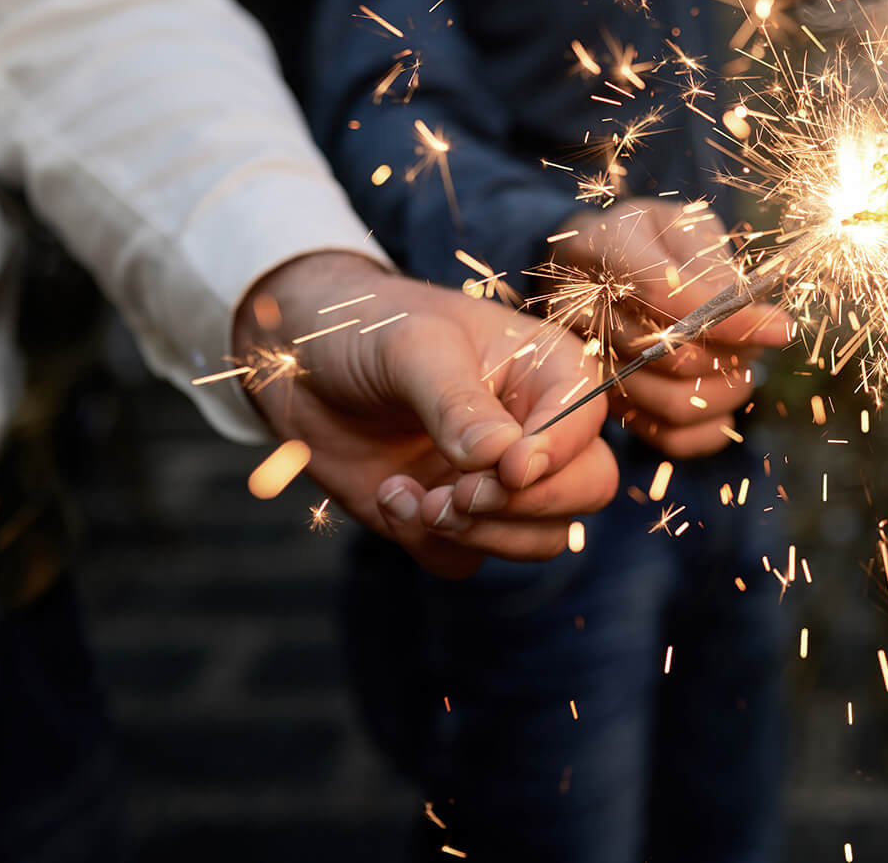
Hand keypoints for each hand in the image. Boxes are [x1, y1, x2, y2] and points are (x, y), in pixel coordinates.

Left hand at [235, 253, 616, 578]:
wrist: (300, 362)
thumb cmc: (367, 328)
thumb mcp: (412, 346)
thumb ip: (456, 401)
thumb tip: (500, 458)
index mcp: (548, 371)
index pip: (586, 420)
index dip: (558, 452)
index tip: (508, 468)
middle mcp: (536, 429)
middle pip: (586, 488)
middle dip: (529, 505)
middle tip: (462, 494)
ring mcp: (497, 481)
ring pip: (540, 538)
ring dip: (484, 535)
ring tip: (422, 503)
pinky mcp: (454, 519)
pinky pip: (469, 559)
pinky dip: (432, 545)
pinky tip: (390, 497)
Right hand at [550, 198, 794, 457]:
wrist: (594, 267)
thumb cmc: (651, 240)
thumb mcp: (681, 226)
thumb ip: (710, 261)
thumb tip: (745, 308)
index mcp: (598, 247)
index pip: (665, 293)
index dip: (730, 317)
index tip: (782, 328)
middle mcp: (583, 310)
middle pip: (669, 353)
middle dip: (733, 353)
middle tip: (758, 343)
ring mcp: (588, 363)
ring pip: (669, 401)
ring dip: (726, 392)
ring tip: (745, 370)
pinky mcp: (606, 402)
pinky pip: (661, 435)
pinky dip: (707, 432)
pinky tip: (727, 410)